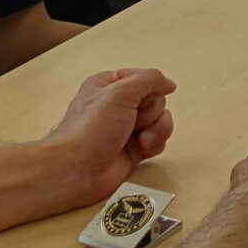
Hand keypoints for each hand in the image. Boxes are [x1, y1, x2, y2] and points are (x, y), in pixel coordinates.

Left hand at [45, 68, 177, 207]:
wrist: (78, 170)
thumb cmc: (89, 130)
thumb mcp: (120, 92)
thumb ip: (149, 79)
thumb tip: (168, 83)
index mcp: (108, 86)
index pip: (144, 77)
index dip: (147, 88)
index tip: (136, 99)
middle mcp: (118, 105)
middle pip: (156, 99)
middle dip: (150, 112)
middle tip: (132, 121)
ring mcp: (127, 128)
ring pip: (161, 120)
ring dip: (156, 129)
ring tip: (140, 139)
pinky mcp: (134, 148)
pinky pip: (159, 139)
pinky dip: (155, 143)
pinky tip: (141, 148)